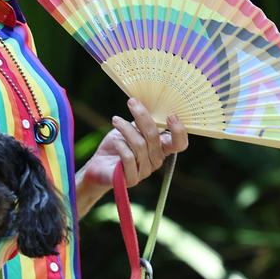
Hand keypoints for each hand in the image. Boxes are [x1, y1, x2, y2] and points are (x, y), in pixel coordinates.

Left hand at [76, 99, 188, 214]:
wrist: (99, 165)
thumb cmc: (118, 145)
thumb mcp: (132, 129)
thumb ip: (143, 121)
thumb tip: (150, 100)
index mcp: (161, 148)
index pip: (180, 143)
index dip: (179, 131)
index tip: (171, 115)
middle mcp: (156, 160)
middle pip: (154, 137)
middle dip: (142, 116)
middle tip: (131, 102)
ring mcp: (145, 171)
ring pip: (140, 145)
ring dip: (126, 128)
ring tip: (115, 120)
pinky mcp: (131, 178)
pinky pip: (129, 157)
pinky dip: (121, 145)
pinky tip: (115, 140)